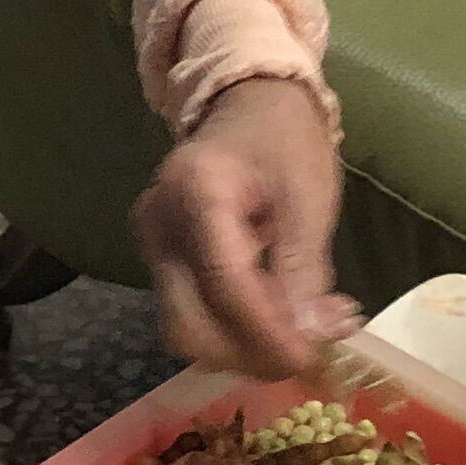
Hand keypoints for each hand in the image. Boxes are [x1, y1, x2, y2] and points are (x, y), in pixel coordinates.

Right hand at [131, 79, 353, 381]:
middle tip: (312, 354)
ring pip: (189, 329)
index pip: (224, 284)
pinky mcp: (161, 260)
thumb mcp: (309, 198)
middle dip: (251, 354)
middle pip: (190, 325)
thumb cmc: (285, 141)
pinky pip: (194, 313)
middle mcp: (159, 224)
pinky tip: (283, 318)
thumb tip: (306, 340)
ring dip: (248, 348)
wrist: (248, 104)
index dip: (268, 333)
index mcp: (197, 192)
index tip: (312, 360)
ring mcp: (153, 244)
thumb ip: (304, 271)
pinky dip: (238, 330)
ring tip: (308, 332)